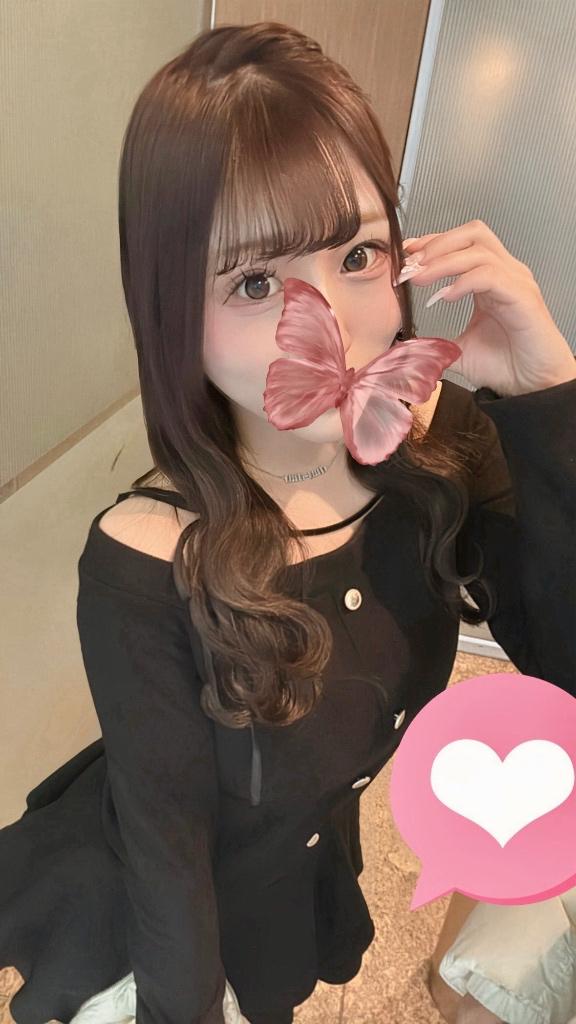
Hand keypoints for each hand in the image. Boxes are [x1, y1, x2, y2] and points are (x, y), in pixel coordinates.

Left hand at [399, 220, 575, 395]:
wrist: (532, 385)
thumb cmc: (505, 365)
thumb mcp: (459, 350)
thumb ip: (435, 342)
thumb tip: (408, 346)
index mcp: (490, 279)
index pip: (462, 243)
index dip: (433, 243)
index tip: (407, 254)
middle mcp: (505, 274)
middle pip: (473, 234)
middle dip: (437, 244)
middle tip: (411, 265)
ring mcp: (516, 282)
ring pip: (480, 251)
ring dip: (444, 262)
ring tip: (420, 279)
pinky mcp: (523, 297)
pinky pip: (491, 276)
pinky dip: (465, 281)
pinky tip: (446, 296)